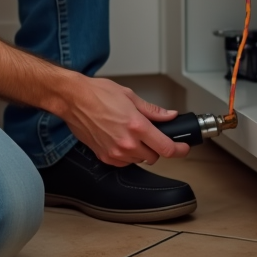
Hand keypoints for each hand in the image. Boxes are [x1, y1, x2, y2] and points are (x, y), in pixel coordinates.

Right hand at [58, 77, 190, 165]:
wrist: (73, 100)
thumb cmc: (97, 94)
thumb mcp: (130, 96)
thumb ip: (152, 111)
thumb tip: (169, 116)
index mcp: (136, 126)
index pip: (166, 147)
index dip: (179, 149)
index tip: (183, 148)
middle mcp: (127, 143)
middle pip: (154, 156)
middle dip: (156, 146)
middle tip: (151, 134)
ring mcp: (115, 152)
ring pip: (139, 160)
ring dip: (141, 151)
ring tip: (131, 133)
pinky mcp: (104, 157)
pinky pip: (124, 162)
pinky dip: (127, 155)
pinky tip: (121, 140)